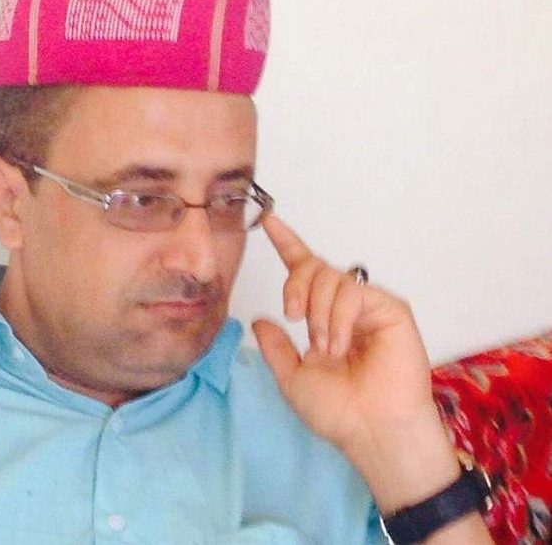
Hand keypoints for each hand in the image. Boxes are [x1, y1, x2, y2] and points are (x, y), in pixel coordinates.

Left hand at [252, 214, 460, 513]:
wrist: (370, 429)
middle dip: (294, 286)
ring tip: (327, 348)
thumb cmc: (338, 411)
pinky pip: (353, 292)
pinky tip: (340, 343)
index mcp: (321, 318)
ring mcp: (368, 306)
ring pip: (330, 277)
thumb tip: (260, 320)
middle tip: (292, 316)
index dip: (287, 243)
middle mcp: (345, 307)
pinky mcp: (390, 309)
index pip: (304, 272)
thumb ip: (275, 347)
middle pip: (313, 268)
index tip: (269, 219)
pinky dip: (338, 317)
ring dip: (318, 313)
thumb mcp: (292, 378)